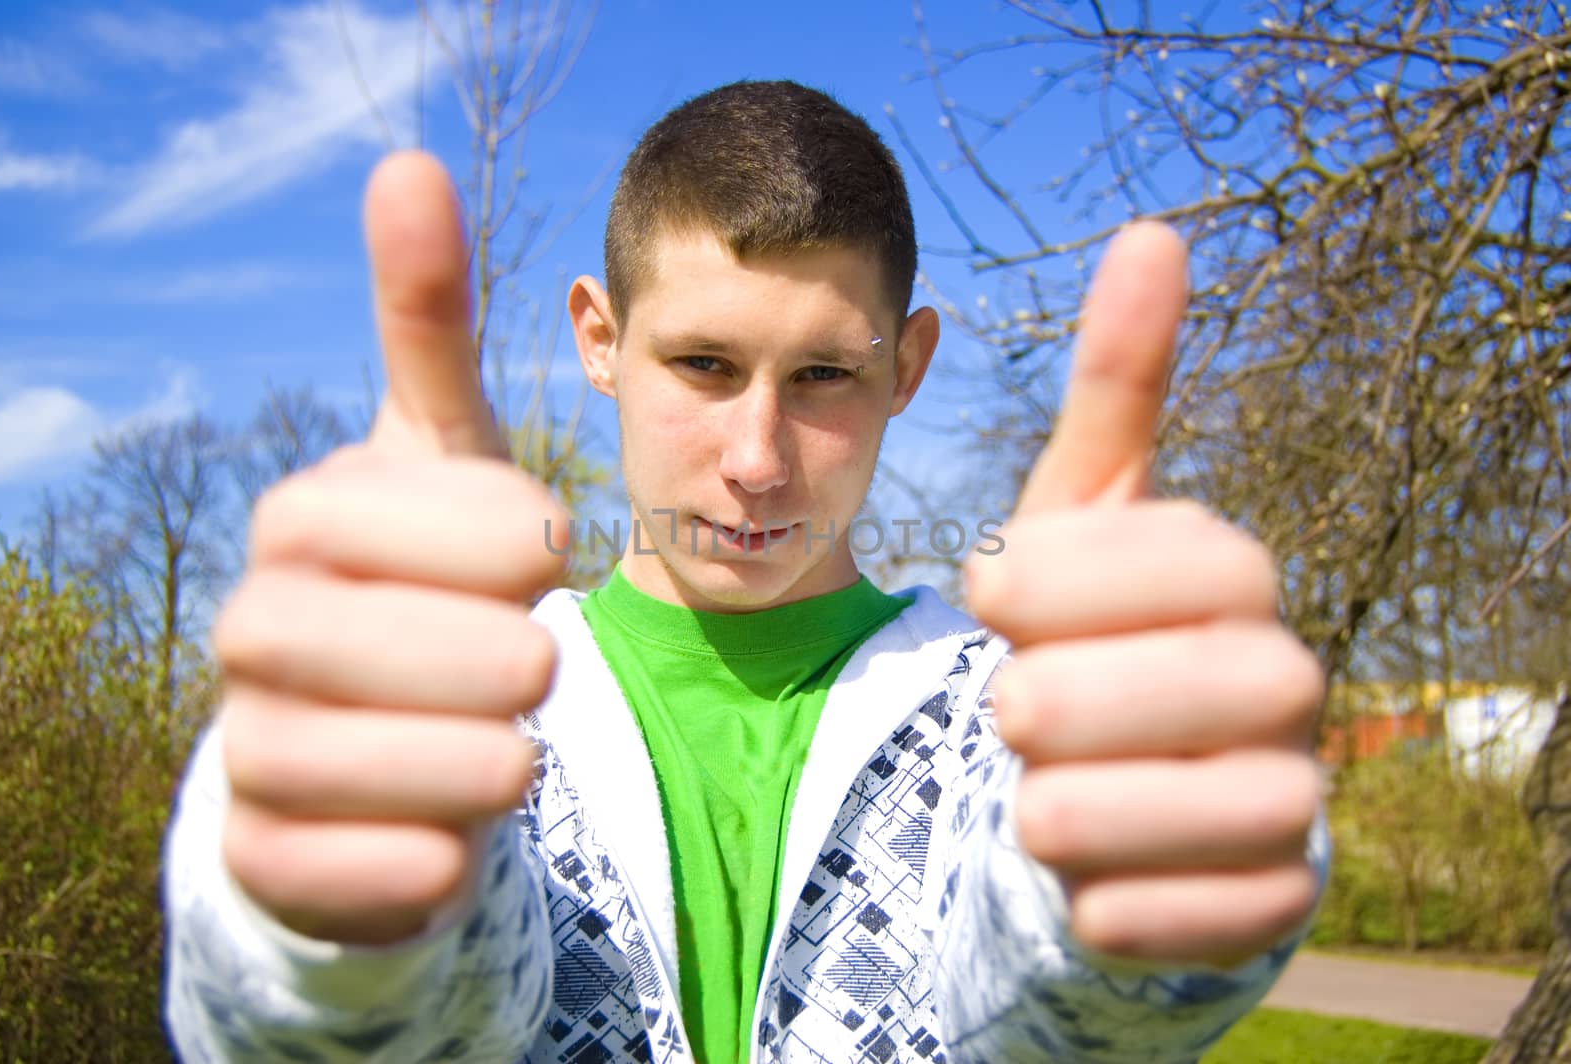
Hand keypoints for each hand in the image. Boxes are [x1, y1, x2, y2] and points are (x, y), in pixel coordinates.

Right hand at [214, 152, 567, 944]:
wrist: (368, 744)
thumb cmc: (424, 584)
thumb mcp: (438, 457)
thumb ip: (425, 325)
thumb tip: (407, 160)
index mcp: (304, 518)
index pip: (448, 522)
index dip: (515, 542)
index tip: (545, 554)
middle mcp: (252, 627)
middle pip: (425, 649)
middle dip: (507, 661)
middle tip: (534, 665)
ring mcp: (248, 748)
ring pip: (405, 766)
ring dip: (489, 761)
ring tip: (508, 747)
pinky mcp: (268, 858)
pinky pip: (377, 870)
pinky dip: (438, 857)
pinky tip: (449, 832)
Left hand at [963, 223, 1323, 967]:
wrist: (1119, 786)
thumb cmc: (1090, 638)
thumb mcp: (1083, 518)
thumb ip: (1116, 390)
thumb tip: (1152, 232)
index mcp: (1238, 575)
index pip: (1165, 557)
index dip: (1052, 576)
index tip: (991, 593)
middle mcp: (1288, 681)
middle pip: (1159, 688)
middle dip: (1053, 698)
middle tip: (1013, 708)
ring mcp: (1289, 801)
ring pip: (1161, 808)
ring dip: (1064, 805)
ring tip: (1042, 791)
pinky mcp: (1267, 909)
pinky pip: (1176, 915)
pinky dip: (1103, 900)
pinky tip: (1083, 877)